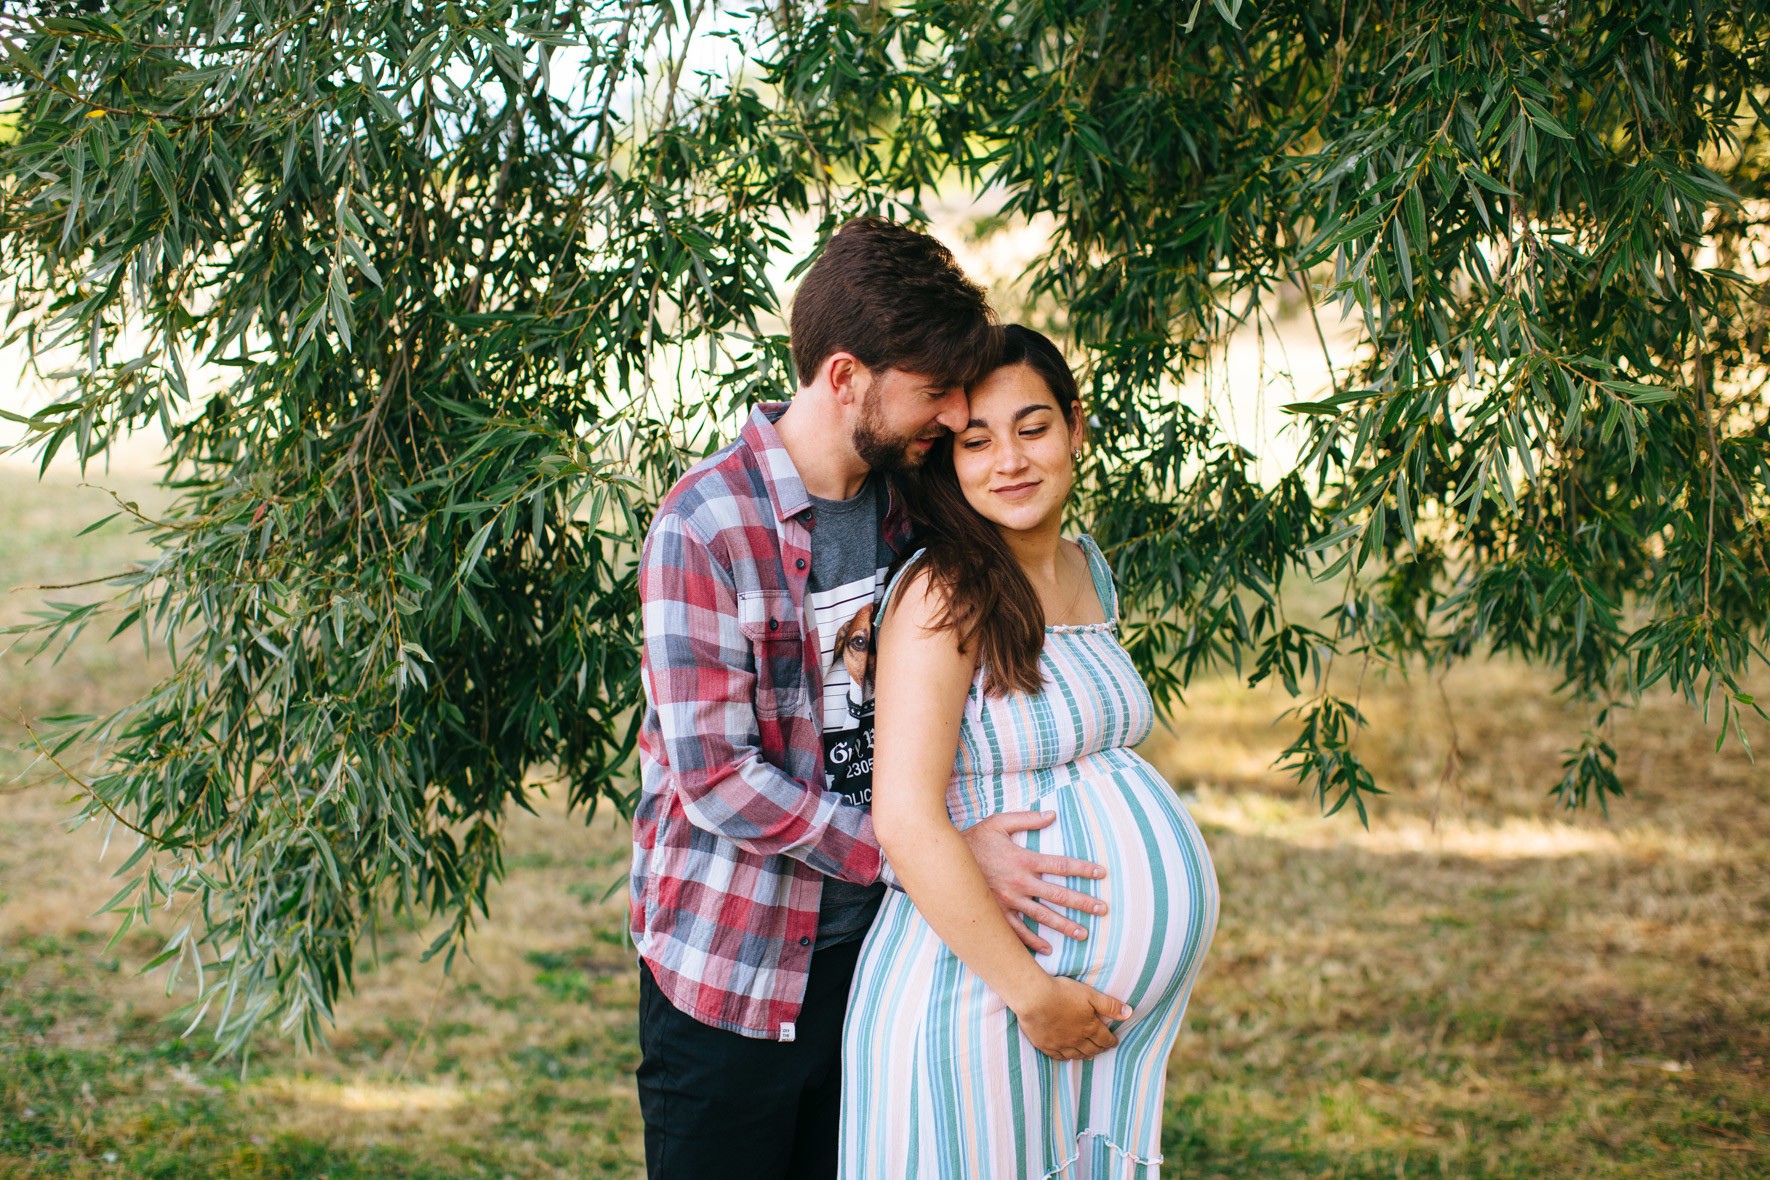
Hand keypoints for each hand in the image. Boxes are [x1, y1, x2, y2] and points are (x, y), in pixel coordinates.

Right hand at [960, 810, 1107, 954]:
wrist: (944, 861)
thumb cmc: (973, 839)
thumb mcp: (998, 822)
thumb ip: (1027, 819)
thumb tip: (1052, 814)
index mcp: (1024, 860)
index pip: (1061, 865)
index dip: (1083, 868)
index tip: (1101, 873)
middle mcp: (1020, 883)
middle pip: (1058, 894)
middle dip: (1083, 902)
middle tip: (1103, 909)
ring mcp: (1008, 901)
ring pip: (1043, 916)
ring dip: (1065, 925)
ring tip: (1084, 933)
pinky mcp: (996, 914)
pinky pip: (1017, 931)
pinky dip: (1033, 942)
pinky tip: (1048, 949)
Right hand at [1011, 976, 1131, 1060]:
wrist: (1034, 998)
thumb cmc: (1062, 992)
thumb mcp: (1090, 994)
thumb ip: (1110, 1005)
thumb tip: (1129, 1013)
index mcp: (1090, 1027)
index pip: (1105, 1039)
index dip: (1111, 1041)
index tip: (1114, 1042)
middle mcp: (1077, 1039)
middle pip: (1092, 1049)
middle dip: (1099, 1049)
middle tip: (1102, 1049)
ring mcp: (1060, 1044)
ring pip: (1076, 1055)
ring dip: (1084, 1055)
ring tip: (1088, 1055)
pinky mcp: (1045, 1045)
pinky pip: (1058, 1056)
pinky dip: (1065, 1058)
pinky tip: (1066, 1057)